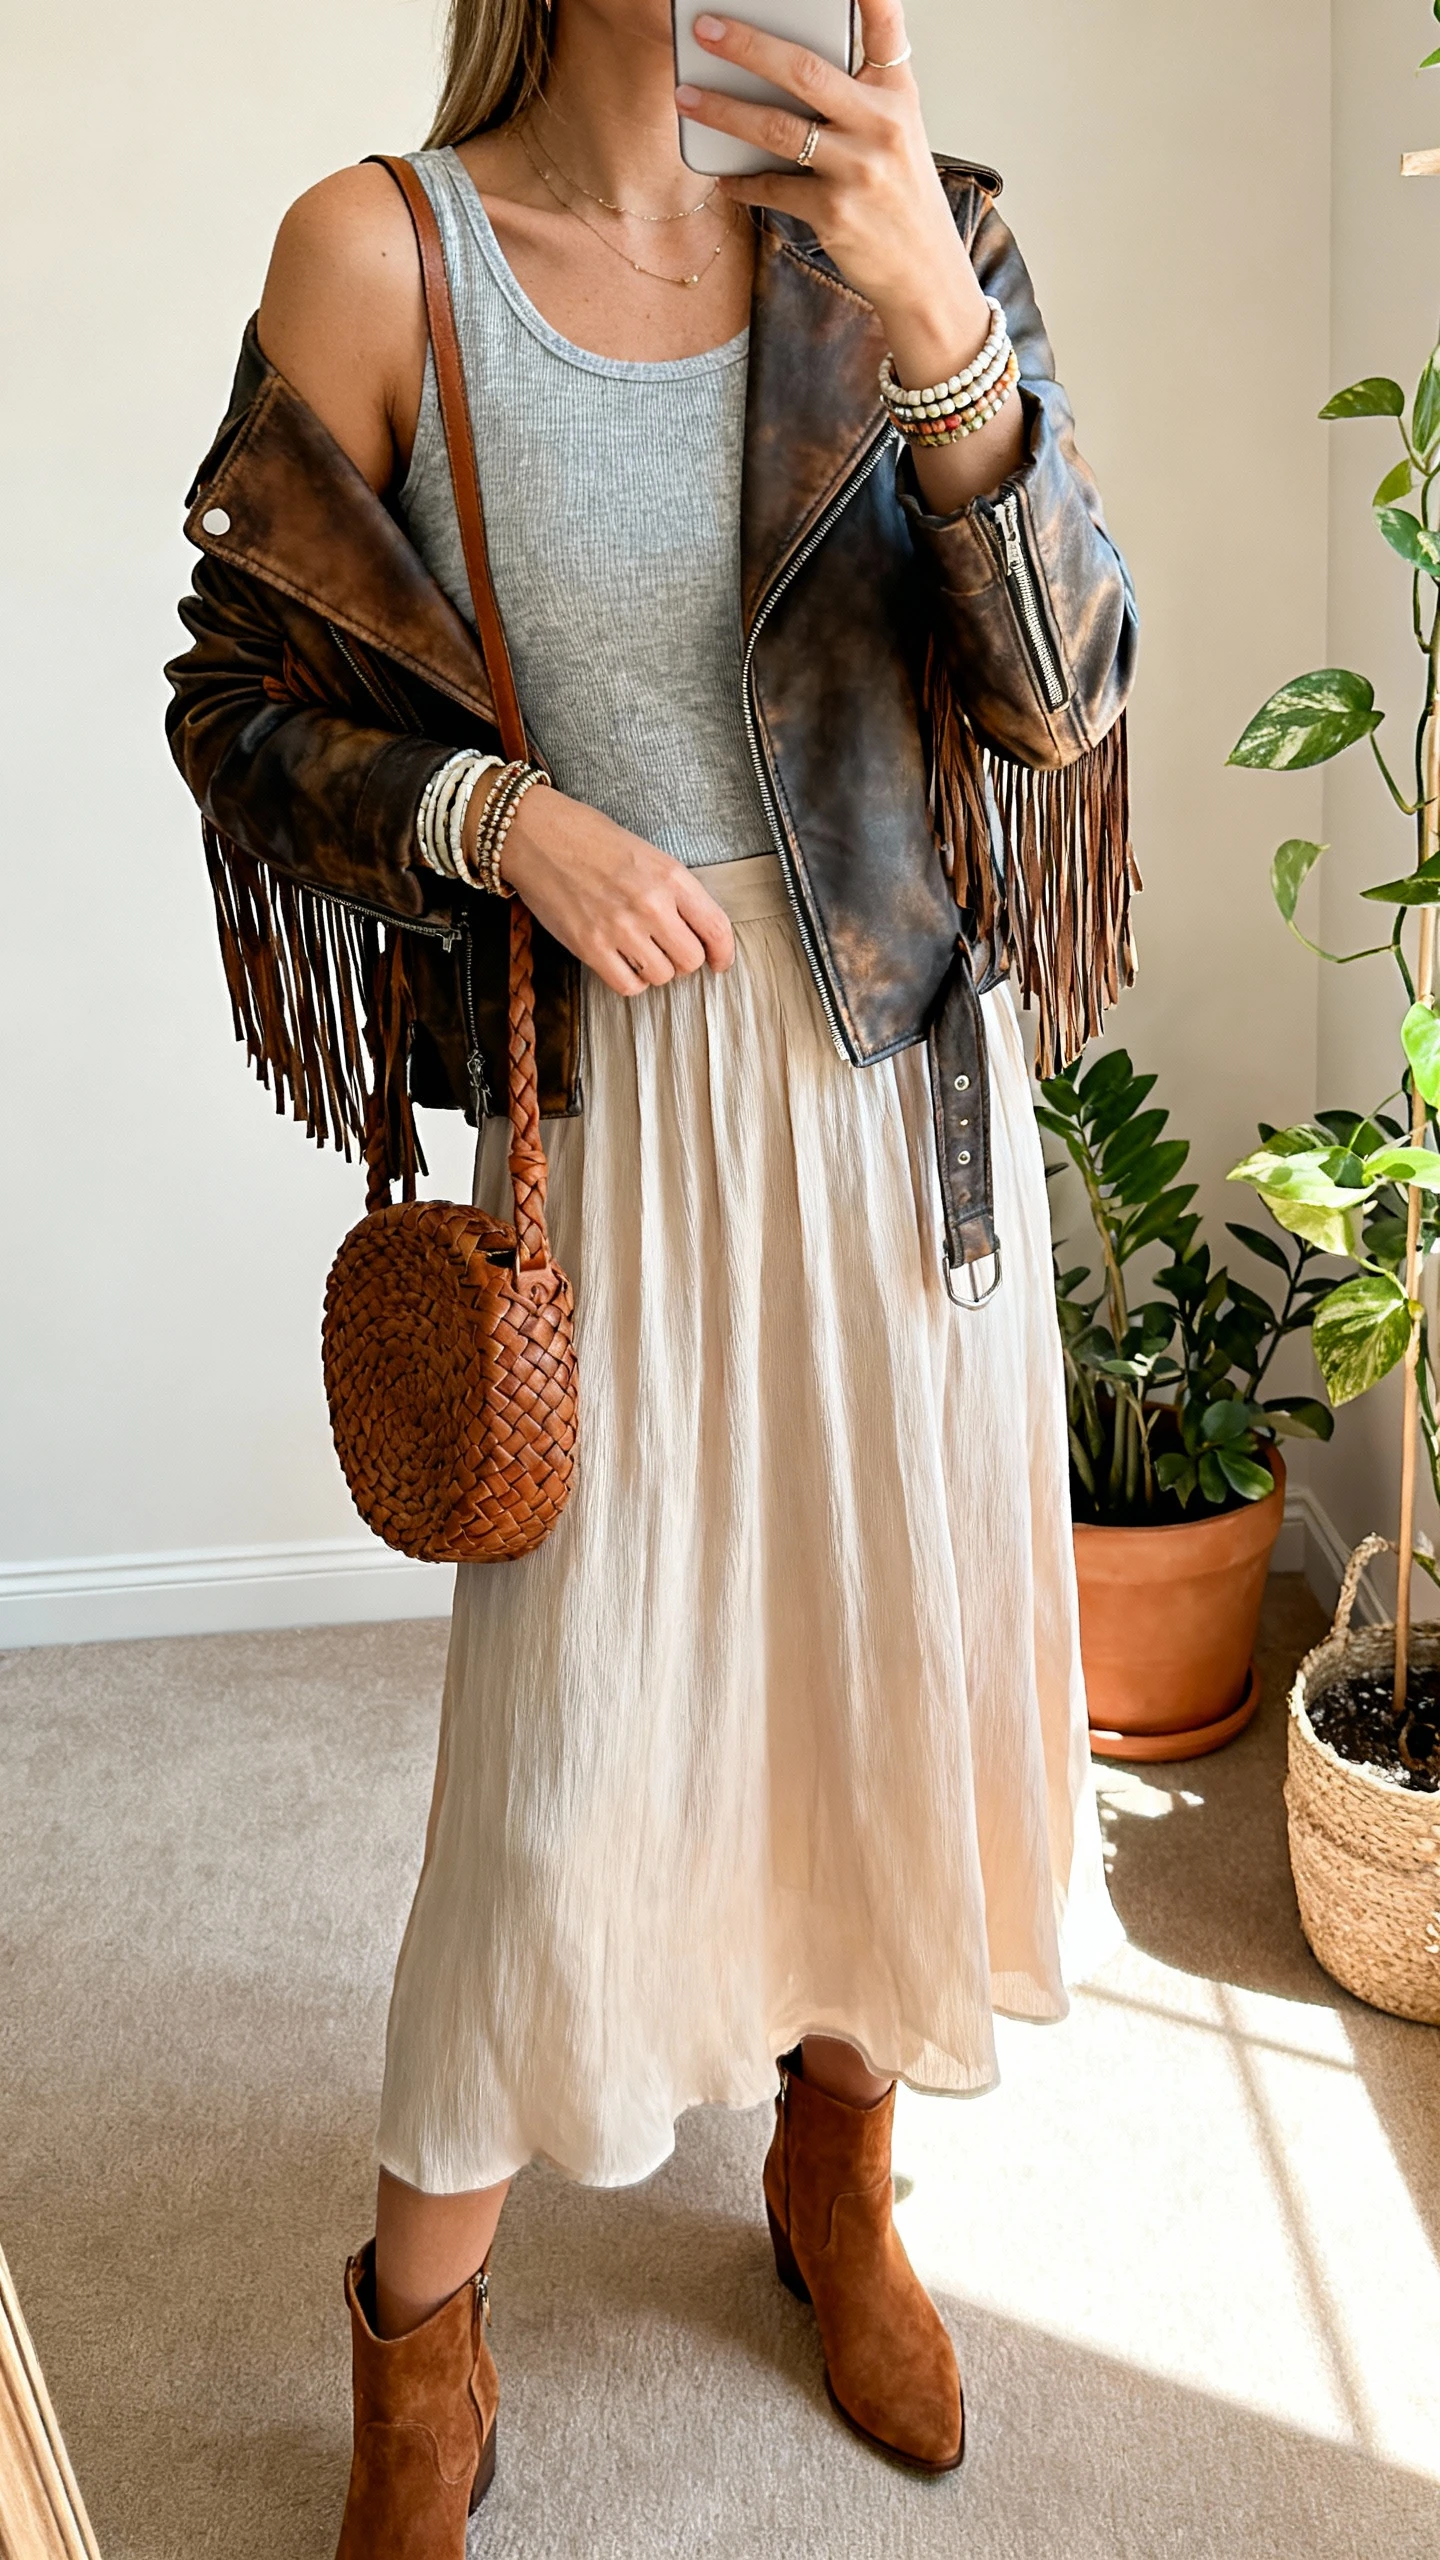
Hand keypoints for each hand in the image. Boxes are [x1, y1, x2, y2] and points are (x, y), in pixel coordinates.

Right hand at [485, 783, 735, 995]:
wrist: (537, 835)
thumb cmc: (589, 839)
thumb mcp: (646, 853)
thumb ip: (673, 890)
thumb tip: (695, 928)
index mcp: (670, 876)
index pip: (716, 928)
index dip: (723, 953)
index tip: (719, 962)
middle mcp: (650, 904)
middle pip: (690, 960)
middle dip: (683, 960)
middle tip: (668, 949)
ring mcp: (620, 928)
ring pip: (661, 977)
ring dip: (654, 970)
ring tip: (639, 950)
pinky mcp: (591, 947)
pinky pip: (628, 986)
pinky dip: (630, 981)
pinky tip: (622, 962)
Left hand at [675, 2, 1024, 505]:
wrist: (926, 277)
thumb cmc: (901, 199)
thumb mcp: (895, 134)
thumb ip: (855, 95)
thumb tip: (779, 69)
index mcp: (897, 92)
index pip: (884, 22)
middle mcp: (882, 123)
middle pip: (803, 70)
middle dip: (746, 44)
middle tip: (703, 27)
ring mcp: (860, 169)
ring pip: (776, 128)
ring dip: (723, 111)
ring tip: (687, 97)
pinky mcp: (836, 213)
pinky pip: (773, 188)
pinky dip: (742, 182)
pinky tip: (721, 176)